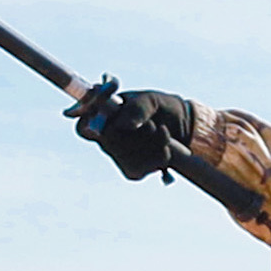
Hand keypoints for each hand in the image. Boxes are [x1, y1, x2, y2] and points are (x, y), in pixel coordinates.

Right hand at [74, 85, 203, 182]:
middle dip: (138, 133)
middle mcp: (108, 139)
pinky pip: (140, 167)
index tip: (96, 123)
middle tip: (152, 124)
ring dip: (151, 143)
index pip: (83, 126)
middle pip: (109, 143)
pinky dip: (158, 155)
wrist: (187, 127)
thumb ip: (137, 107)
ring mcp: (119, 156)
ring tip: (162, 132)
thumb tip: (124, 125)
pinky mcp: (133, 170)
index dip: (85, 125)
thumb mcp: (152, 100)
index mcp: (106, 117)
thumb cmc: (163, 108)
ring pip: (127, 156)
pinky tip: (165, 147)